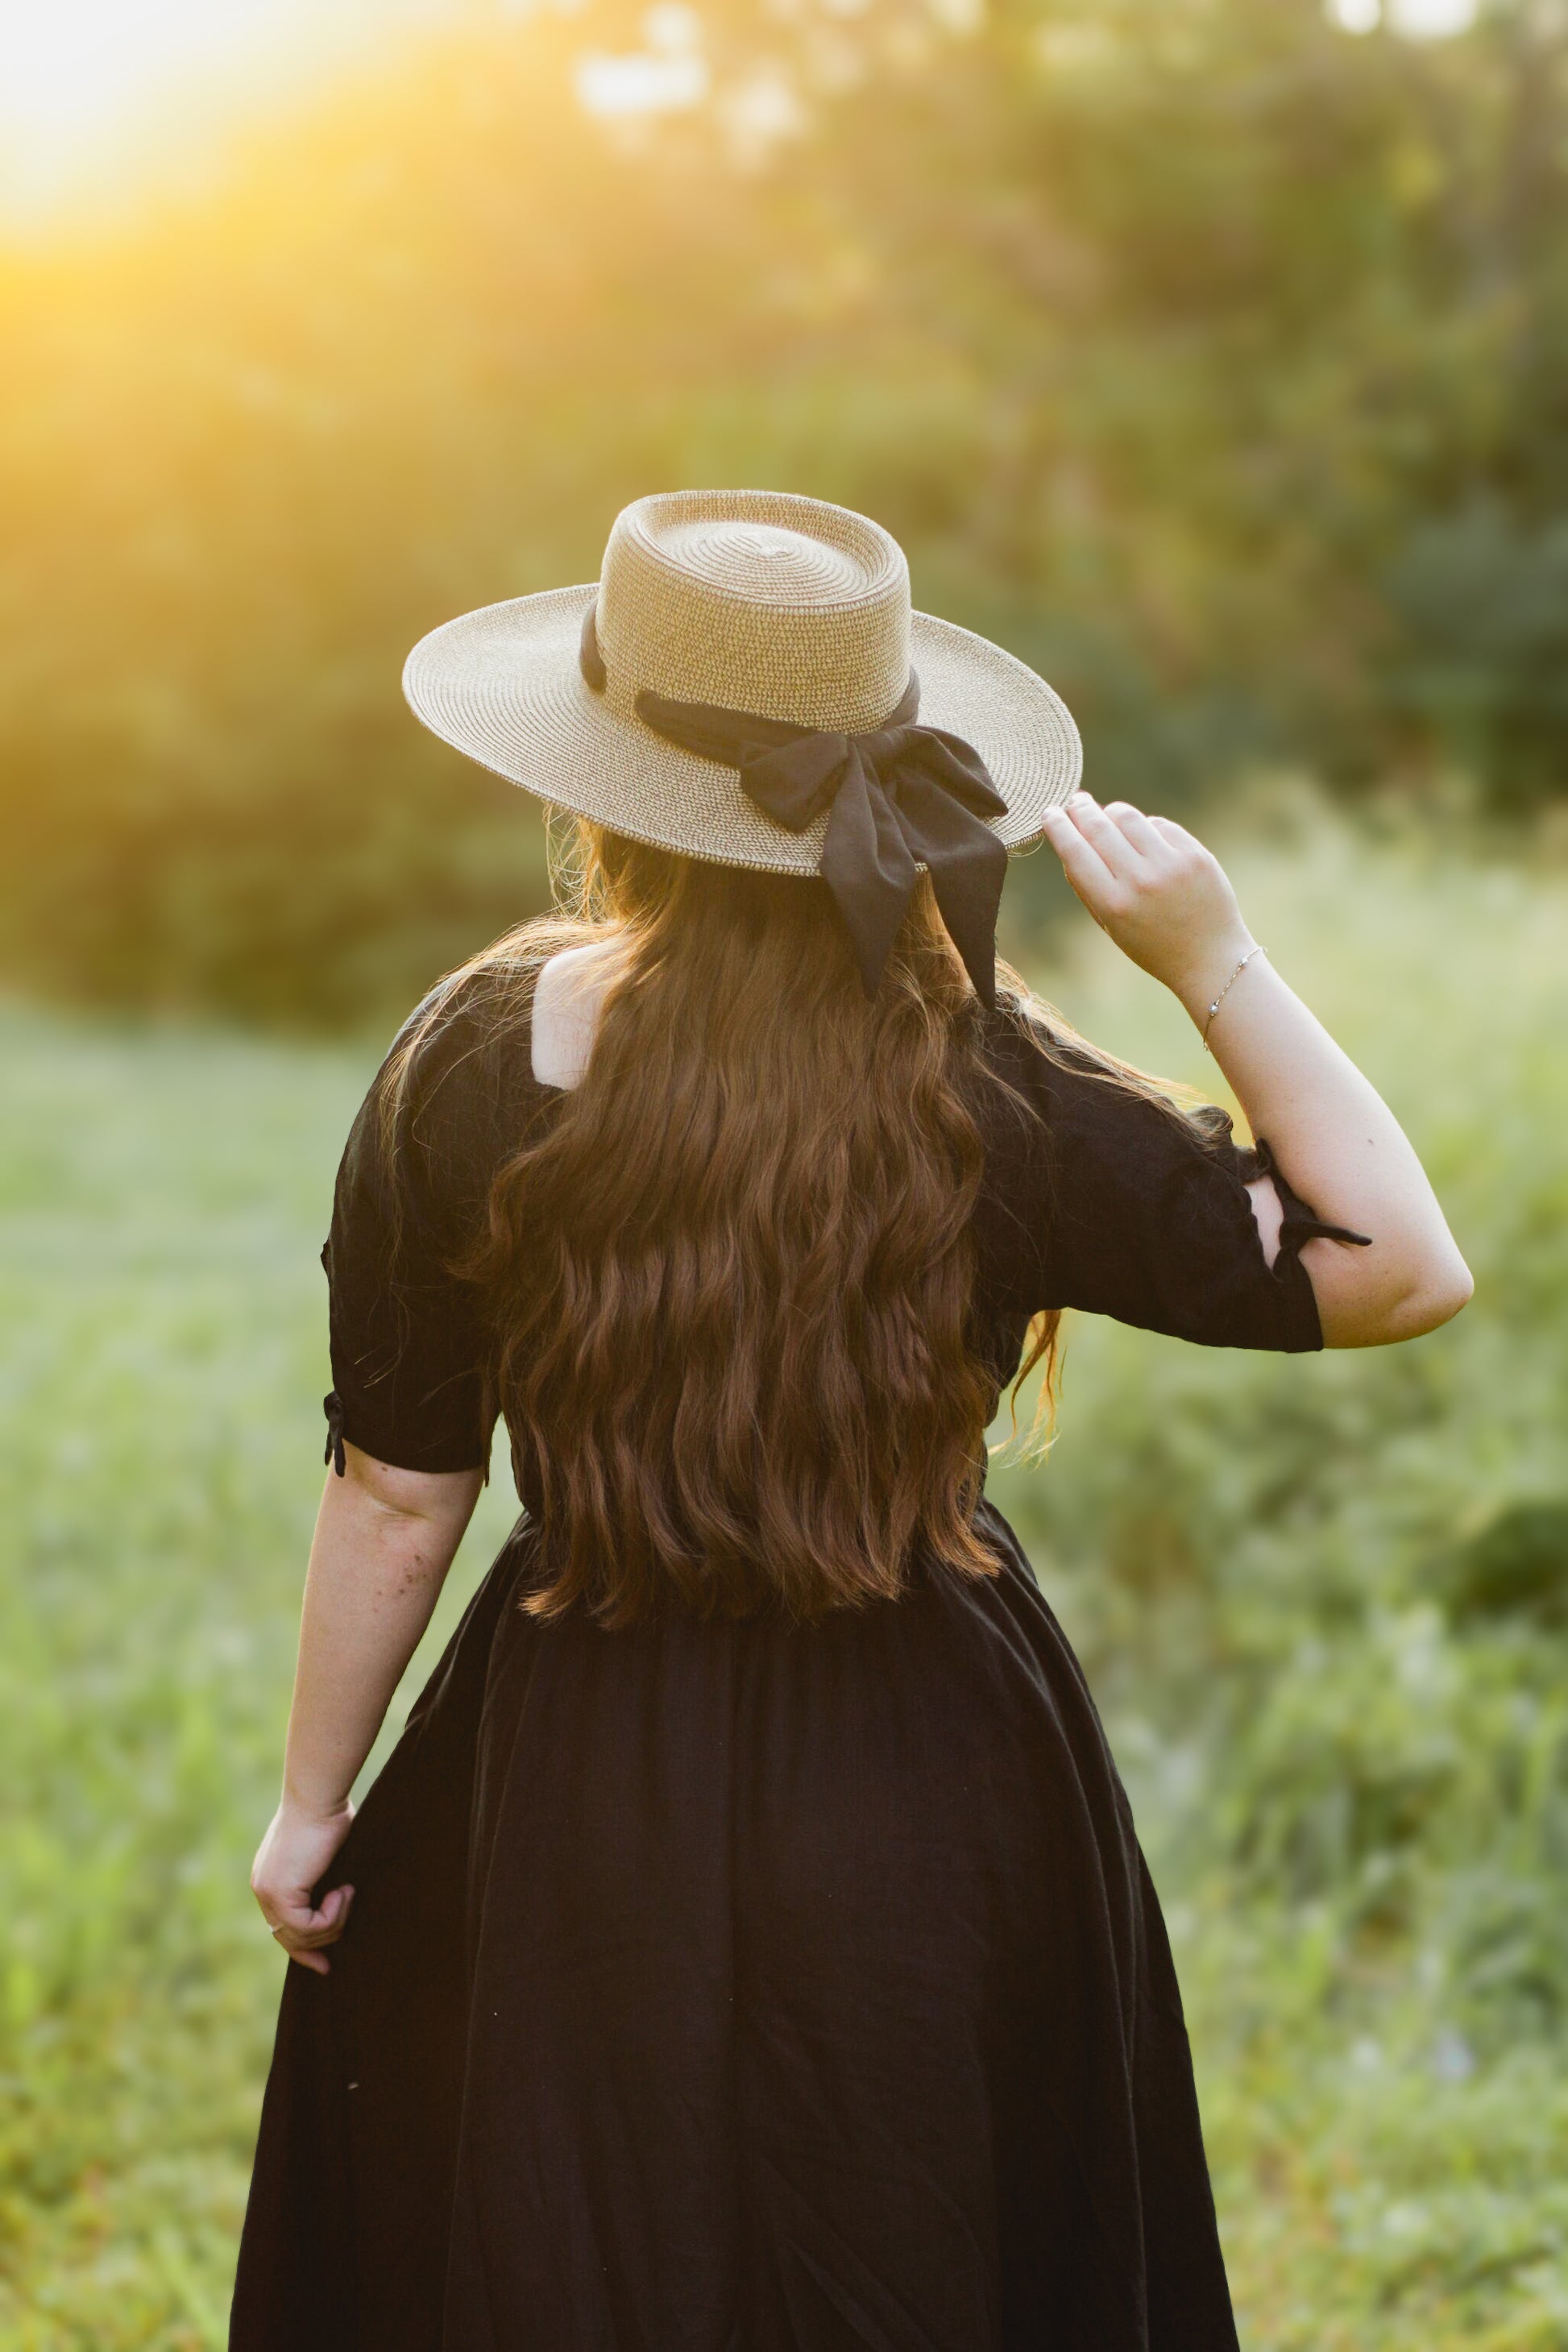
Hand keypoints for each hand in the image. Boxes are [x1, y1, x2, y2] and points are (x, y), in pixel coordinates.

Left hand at [251, 1799, 355, 1974]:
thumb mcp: (323, 1853)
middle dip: (312, 1951)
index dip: (302, 1946)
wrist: (318, 1796)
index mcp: (269, 1878)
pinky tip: (343, 1891)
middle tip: (330, 1963)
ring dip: (332, 1922)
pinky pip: (308, 1925)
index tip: (322, 1962)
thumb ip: (322, 1878)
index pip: (281, 1925)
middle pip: (287, 1937)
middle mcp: (262, 1888)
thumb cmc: (328, 1813)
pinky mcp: (280, 1893)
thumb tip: (341, 1895)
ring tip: (347, 1893)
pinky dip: (332, 1915)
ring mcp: (268, 1892)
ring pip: (300, 1935)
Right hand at [1039, 791, 1256, 1017]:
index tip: (1050, 813)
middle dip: (1081, 809)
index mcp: (1114, 905)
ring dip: (1111, 812)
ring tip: (1107, 816)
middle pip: (1099, 827)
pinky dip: (1146, 827)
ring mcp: (1171, 864)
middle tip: (1075, 801)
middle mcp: (1141, 881)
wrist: (1211, 958)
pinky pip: (1159, 825)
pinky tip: (1143, 837)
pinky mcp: (1196, 854)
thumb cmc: (1153, 946)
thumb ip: (1088, 887)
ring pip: (1128, 817)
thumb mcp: (1111, 926)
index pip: (1075, 852)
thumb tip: (1070, 840)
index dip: (1058, 827)